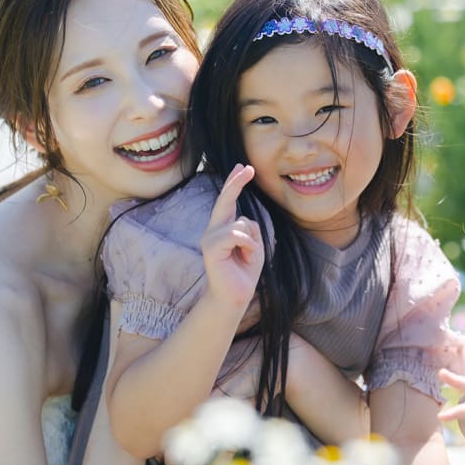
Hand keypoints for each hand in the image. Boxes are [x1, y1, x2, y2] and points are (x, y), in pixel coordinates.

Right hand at [200, 164, 264, 308]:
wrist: (235, 296)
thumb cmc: (244, 272)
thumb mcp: (255, 246)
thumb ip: (251, 229)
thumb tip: (243, 220)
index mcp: (223, 228)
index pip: (228, 201)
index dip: (235, 183)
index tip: (243, 167)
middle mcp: (213, 230)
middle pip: (225, 200)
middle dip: (236, 182)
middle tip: (247, 167)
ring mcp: (210, 238)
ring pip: (241, 224)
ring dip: (252, 243)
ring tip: (247, 258)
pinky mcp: (211, 248)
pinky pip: (237, 235)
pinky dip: (248, 247)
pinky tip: (244, 260)